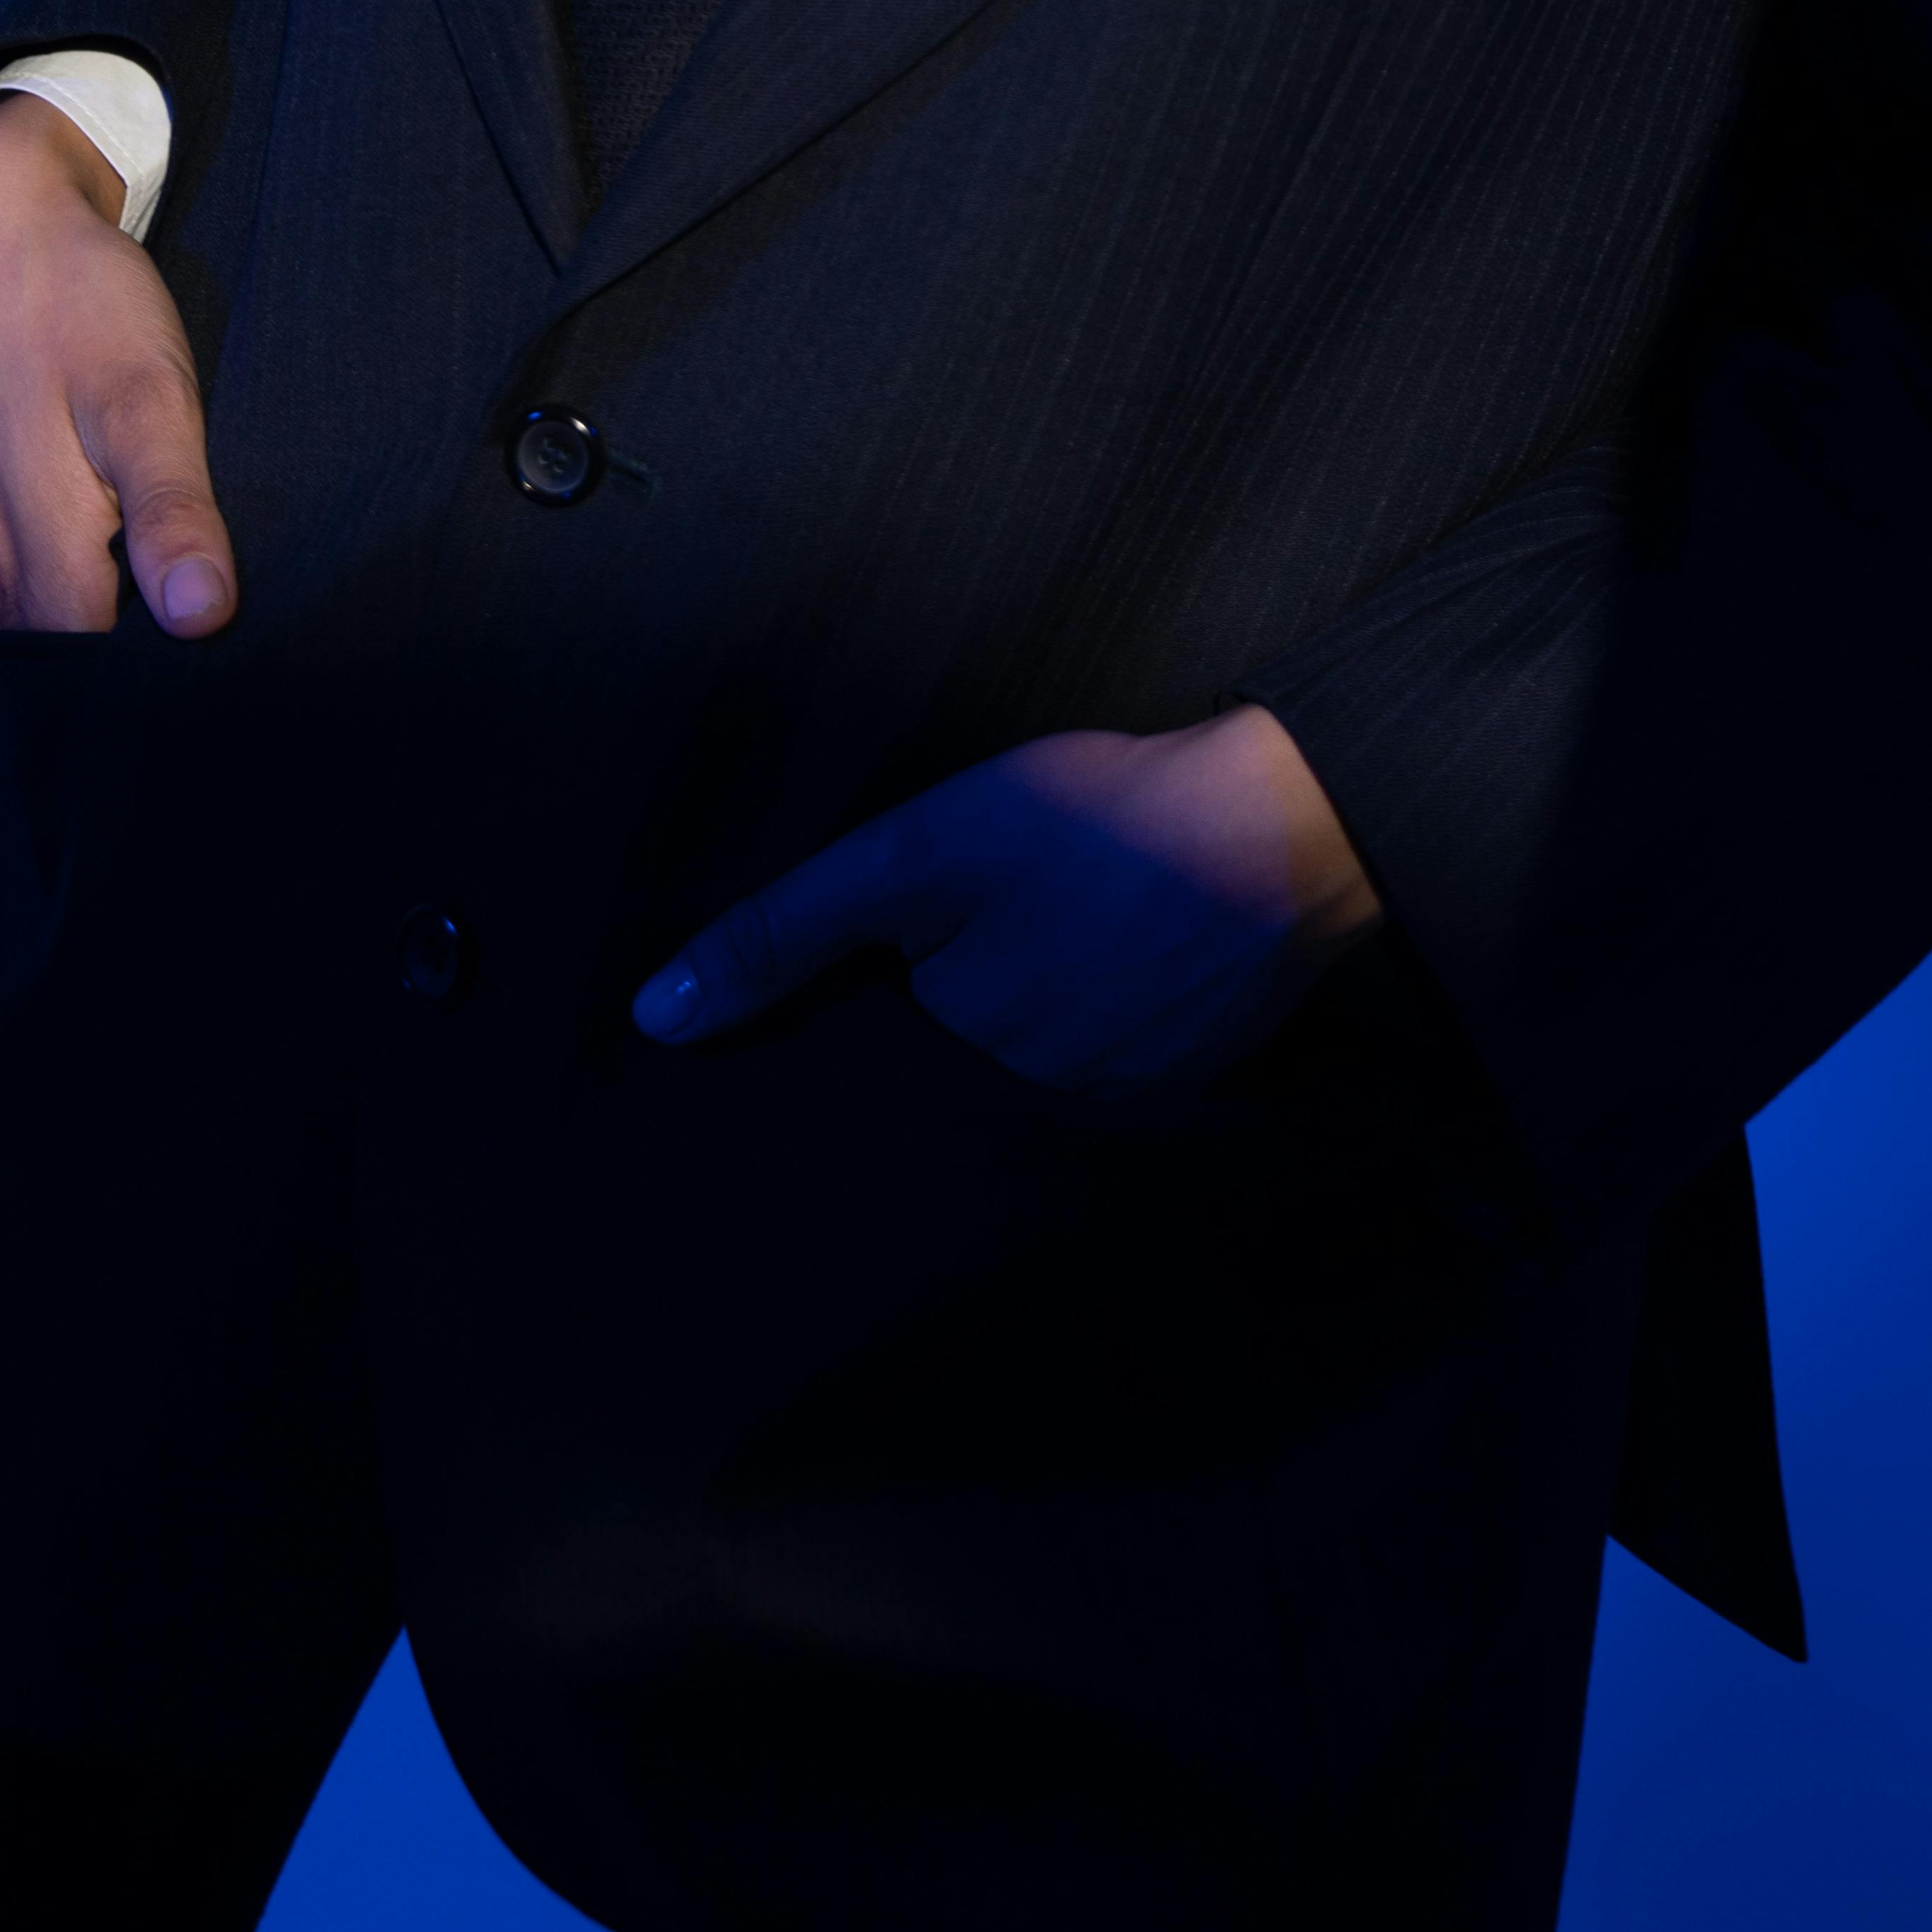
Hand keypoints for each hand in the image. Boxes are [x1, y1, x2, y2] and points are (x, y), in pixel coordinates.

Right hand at [0, 96, 237, 634]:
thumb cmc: (75, 302)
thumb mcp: (146, 395)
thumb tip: (201, 618)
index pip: (94, 676)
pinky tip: (111, 589)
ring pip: (24, 633)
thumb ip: (170, 510)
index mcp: (38, 547)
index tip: (218, 678)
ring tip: (165, 638)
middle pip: (56, 665)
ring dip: (86, 644)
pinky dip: (52, 605)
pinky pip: (2, 594)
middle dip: (121, 679)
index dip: (157, 689)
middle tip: (203, 664)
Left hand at [632, 705, 1381, 1099]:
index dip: (865, 1005)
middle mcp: (1032, 1109)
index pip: (873, 1055)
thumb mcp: (915, 853)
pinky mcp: (1187, 1083)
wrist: (1280, 826)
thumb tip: (651, 1021)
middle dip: (949, 1016)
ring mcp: (1119, 1103)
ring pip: (1031, 1066)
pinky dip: (1102, 1018)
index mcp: (956, 1055)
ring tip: (1054, 934)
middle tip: (994, 925)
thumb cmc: (1091, 822)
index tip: (880, 961)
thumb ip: (786, 931)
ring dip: (1032, 1013)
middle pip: (956, 1064)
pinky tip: (1115, 954)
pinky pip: (1110, 1065)